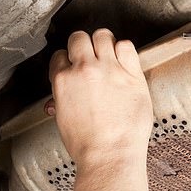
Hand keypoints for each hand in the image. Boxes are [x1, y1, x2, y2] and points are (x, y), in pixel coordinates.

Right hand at [48, 29, 151, 190]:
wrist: (110, 156)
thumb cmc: (87, 145)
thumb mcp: (63, 121)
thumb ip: (61, 102)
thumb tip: (57, 100)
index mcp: (63, 80)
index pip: (60, 55)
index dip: (68, 60)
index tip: (75, 68)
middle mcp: (84, 69)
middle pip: (79, 37)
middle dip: (83, 46)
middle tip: (92, 58)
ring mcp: (109, 69)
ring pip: (103, 35)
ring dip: (104, 43)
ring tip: (109, 56)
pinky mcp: (132, 74)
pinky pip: (127, 45)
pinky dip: (125, 50)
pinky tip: (125, 63)